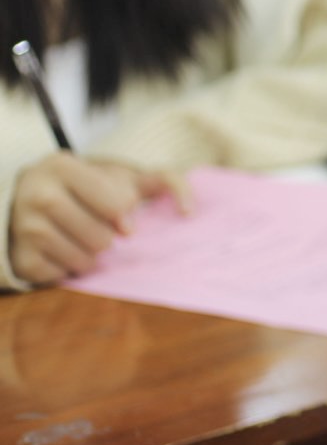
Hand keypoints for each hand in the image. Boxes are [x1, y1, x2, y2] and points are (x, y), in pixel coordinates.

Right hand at [9, 156, 185, 285]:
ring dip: (91, 257)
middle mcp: (36, 194)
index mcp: (63, 166)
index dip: (127, 217)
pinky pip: (61, 277)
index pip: (118, 204)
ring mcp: (22, 226)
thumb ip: (164, 181)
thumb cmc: (90, 190)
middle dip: (107, 238)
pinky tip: (60, 253)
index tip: (124, 221)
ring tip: (78, 240)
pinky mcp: (19, 257)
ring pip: (84, 261)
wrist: (32, 202)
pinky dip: (69, 270)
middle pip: (102, 238)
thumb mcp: (123, 176)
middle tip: (94, 228)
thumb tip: (189, 210)